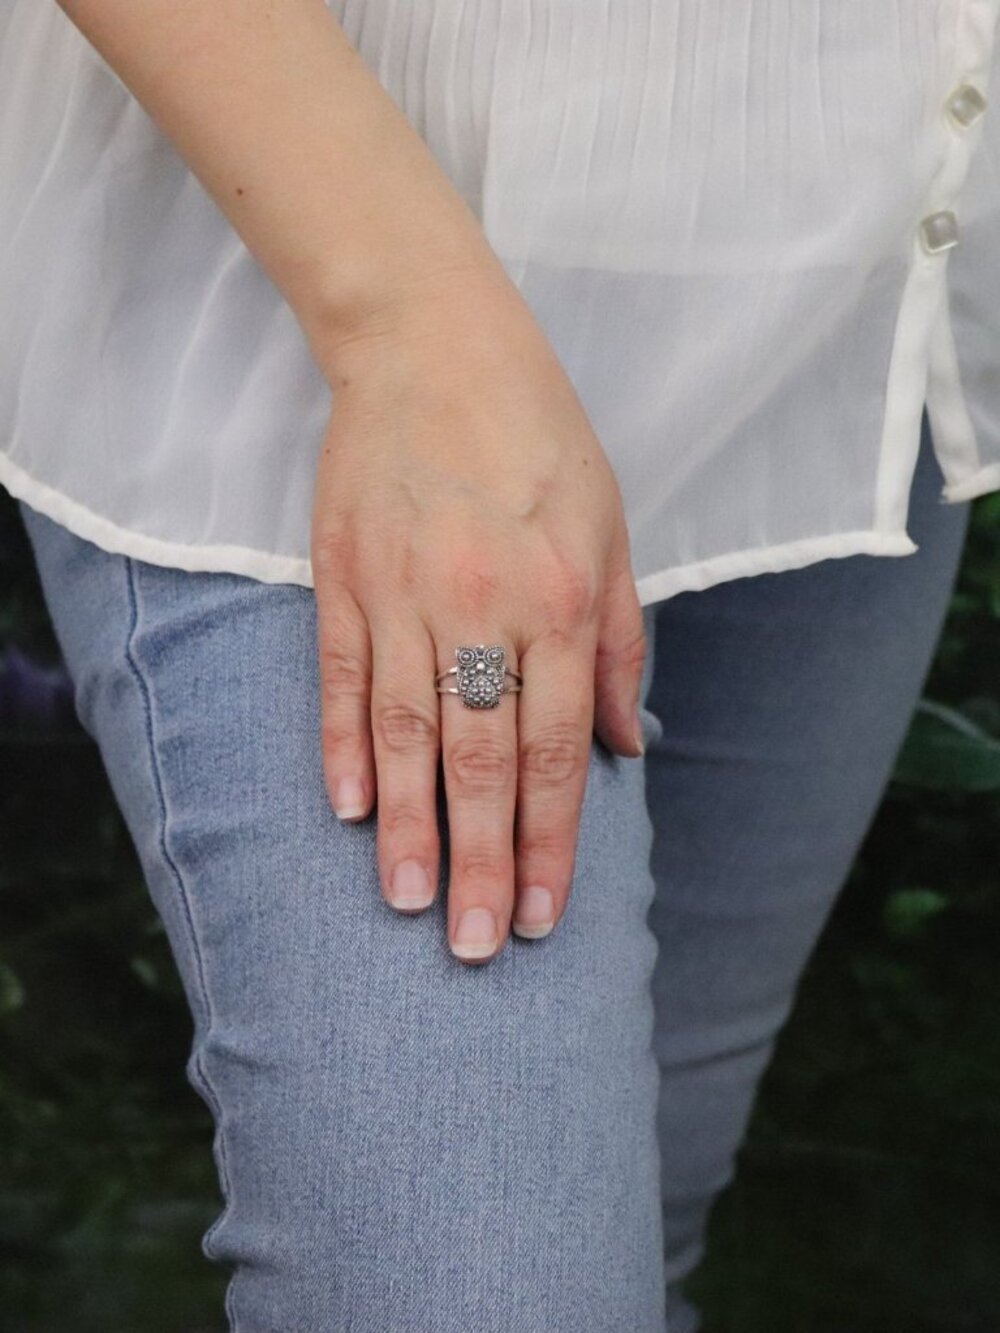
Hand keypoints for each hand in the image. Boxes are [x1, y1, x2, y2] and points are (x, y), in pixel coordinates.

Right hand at [310, 267, 646, 962]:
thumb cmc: (539, 435)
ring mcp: (404, 592)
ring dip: (409, 826)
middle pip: (483, 759)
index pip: (559, 748)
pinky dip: (345, 747)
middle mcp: (485, 605)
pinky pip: (343, 678)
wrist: (433, 342)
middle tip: (476, 947)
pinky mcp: (342, 575)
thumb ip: (622, 640)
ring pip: (408, 733)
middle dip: (483, 860)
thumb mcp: (612, 526)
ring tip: (406, 904)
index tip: (545, 913)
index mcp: (565, 598)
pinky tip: (349, 811)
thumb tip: (627, 748)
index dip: (553, 839)